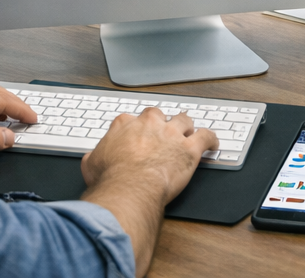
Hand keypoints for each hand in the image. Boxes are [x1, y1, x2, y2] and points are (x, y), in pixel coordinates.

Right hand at [80, 108, 217, 276]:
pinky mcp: (189, 148)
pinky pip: (206, 136)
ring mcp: (171, 134)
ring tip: (189, 133)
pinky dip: (211, 139)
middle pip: (159, 115)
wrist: (130, 188)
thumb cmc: (111, 179)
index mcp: (125, 124)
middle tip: (162, 134)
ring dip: (186, 127)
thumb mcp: (90, 165)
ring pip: (184, 121)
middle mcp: (149, 124)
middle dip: (161, 123)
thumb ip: (94, 156)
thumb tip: (92, 158)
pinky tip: (213, 143)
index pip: (132, 119)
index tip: (138, 137)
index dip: (137, 129)